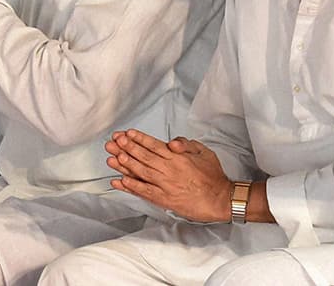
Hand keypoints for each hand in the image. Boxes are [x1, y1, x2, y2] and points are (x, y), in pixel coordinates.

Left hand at [106, 129, 231, 222]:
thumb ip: (186, 144)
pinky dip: (131, 186)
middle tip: (113, 142)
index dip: (138, 139)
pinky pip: (145, 192)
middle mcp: (170, 170)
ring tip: (111, 157)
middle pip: (143, 156)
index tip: (125, 134)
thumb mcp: (204, 152)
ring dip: (125, 165)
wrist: (221, 199)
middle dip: (126, 148)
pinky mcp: (165, 199)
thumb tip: (172, 142)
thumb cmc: (213, 176)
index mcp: (178, 157)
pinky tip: (120, 181)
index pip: (154, 145)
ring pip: (141, 172)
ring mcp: (166, 185)